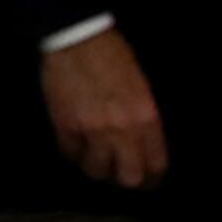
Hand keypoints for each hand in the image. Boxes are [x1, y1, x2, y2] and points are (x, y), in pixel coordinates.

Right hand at [41, 25, 167, 189]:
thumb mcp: (143, 88)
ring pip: (97, 170)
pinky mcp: (65, 126)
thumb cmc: (115, 57)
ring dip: (97, 166)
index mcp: (146, 118)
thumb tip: (141, 144)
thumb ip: (144, 119)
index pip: (155, 164)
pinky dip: (74, 153)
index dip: (152, 178)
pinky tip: (77, 144)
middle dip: (125, 178)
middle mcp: (121, 130)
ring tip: (95, 157)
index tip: (148, 181)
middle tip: (120, 173)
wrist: (78, 40)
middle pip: (128, 177)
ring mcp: (91, 130)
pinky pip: (71, 154)